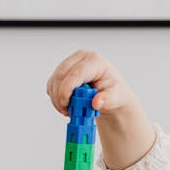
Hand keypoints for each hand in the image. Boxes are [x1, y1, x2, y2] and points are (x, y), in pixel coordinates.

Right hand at [46, 49, 155, 169]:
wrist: (110, 92)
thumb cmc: (114, 92)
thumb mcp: (116, 97)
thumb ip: (108, 100)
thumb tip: (97, 102)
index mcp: (95, 61)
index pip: (75, 73)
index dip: (67, 90)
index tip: (66, 105)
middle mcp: (81, 57)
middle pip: (60, 75)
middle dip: (60, 96)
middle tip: (67, 112)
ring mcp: (70, 62)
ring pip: (54, 80)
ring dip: (57, 99)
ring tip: (69, 111)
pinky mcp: (63, 70)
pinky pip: (52, 84)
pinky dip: (55, 97)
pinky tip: (66, 105)